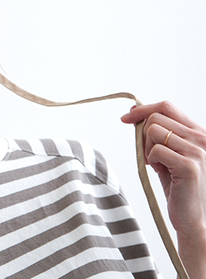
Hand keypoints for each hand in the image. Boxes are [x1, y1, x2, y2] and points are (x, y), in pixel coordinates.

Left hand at [121, 101, 205, 277]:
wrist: (192, 217)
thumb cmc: (177, 184)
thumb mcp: (166, 152)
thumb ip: (157, 132)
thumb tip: (134, 111)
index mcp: (197, 132)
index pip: (166, 107)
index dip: (143, 109)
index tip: (126, 118)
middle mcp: (201, 138)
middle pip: (155, 118)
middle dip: (144, 135)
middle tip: (150, 155)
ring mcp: (197, 151)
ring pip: (153, 131)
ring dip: (147, 148)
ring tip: (158, 164)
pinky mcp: (189, 166)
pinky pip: (155, 150)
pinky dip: (151, 160)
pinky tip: (161, 171)